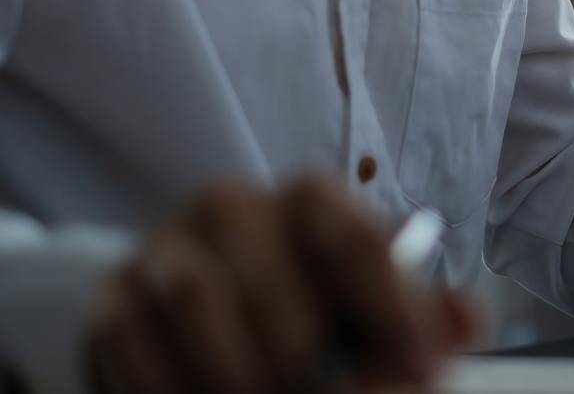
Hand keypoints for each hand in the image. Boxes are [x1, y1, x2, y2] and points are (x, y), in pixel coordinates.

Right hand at [83, 176, 477, 393]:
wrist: (213, 316)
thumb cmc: (316, 311)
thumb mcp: (379, 310)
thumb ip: (426, 319)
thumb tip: (462, 320)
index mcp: (311, 199)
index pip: (352, 238)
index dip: (389, 312)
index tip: (418, 372)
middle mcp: (232, 206)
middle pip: (271, 282)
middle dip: (310, 363)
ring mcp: (164, 250)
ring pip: (195, 303)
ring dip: (239, 375)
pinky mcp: (112, 303)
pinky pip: (134, 347)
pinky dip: (175, 390)